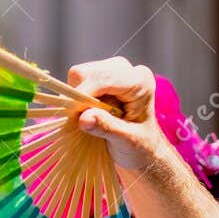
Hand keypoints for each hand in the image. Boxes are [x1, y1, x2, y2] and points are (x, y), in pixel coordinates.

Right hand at [68, 57, 172, 172]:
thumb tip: (84, 118)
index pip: (102, 78)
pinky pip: (77, 81)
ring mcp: (113, 69)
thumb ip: (107, 128)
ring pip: (78, 76)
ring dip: (78, 98)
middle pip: (86, 73)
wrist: (144, 148)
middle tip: (85, 120)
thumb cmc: (141, 147)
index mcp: (140, 82)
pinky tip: (92, 111)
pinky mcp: (102, 74)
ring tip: (93, 117)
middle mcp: (127, 70)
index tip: (74, 115)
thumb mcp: (127, 142)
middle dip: (79, 97)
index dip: (83, 94)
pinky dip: (78, 97)